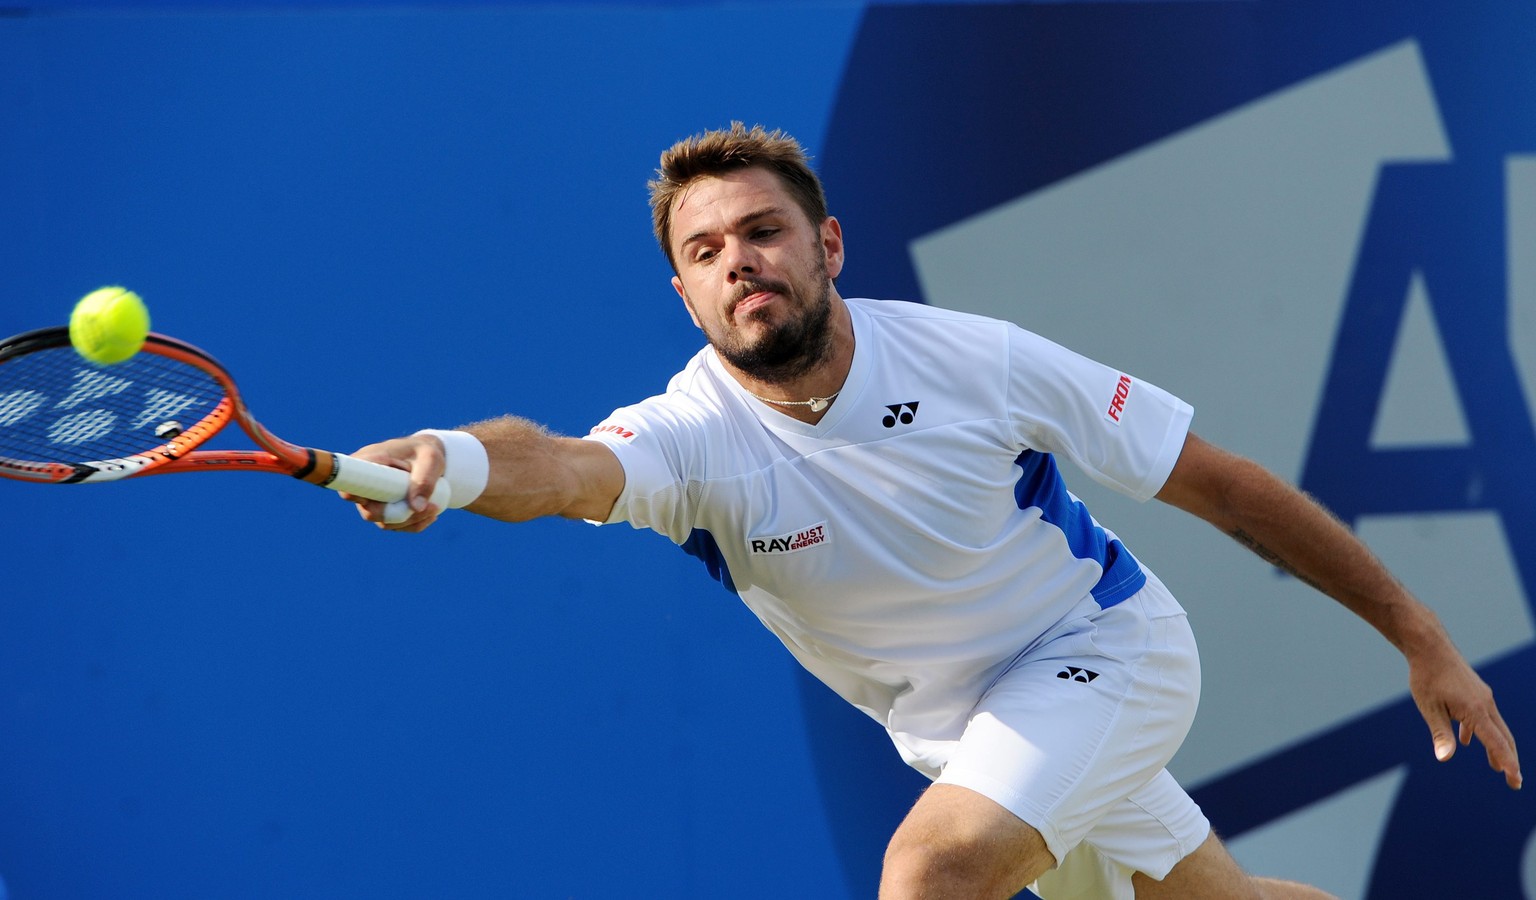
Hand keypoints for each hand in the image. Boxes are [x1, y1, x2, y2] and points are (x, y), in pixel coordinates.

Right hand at [341, 434, 447, 532]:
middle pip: (369, 510)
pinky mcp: (383, 509)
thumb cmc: (425, 452)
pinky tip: (431, 515)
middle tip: (429, 507)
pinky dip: (414, 524)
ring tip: (435, 508)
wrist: (427, 457)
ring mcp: (373, 499)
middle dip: (400, 515)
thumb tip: (415, 508)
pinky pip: (395, 525)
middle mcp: (365, 482)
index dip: (354, 493)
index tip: (369, 500)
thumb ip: (424, 480)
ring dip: (411, 521)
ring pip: (384, 521)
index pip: (349, 480)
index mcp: (368, 461)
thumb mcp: (430, 460)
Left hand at [1408, 648, 1521, 788]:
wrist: (1430, 646)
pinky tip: (1466, 740)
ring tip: (1496, 767)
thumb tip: (1445, 759)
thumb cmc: (1427, 677)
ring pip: (1495, 727)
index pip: (1497, 743)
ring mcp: (1483, 697)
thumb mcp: (1429, 708)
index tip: (1516, 780)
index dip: (1507, 763)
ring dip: (1496, 747)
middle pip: (1504, 737)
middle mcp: (1485, 704)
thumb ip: (1440, 734)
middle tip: (1514, 782)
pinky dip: (1480, 732)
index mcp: (1476, 711)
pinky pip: (1483, 716)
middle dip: (1509, 760)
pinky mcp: (1476, 692)